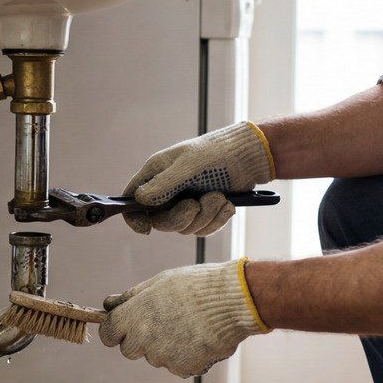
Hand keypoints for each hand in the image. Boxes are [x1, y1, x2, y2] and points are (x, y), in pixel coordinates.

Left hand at [100, 258, 269, 376]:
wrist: (233, 301)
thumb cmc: (195, 286)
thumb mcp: (158, 283)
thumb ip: (130, 298)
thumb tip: (108, 304)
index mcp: (133, 317)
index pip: (108, 334)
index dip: (116, 330)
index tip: (125, 327)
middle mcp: (143, 339)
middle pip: (129, 350)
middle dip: (140, 340)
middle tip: (162, 324)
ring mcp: (163, 357)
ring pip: (156, 357)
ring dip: (166, 347)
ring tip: (188, 326)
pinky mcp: (183, 368)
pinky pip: (178, 365)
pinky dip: (186, 357)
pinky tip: (199, 338)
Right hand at [123, 122, 274, 235]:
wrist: (250, 157)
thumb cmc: (216, 153)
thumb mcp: (187, 166)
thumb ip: (163, 184)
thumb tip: (139, 200)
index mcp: (156, 174)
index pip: (133, 200)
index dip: (134, 217)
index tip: (146, 229)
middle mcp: (167, 191)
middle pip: (160, 221)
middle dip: (180, 217)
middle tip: (195, 205)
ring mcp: (186, 203)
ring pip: (184, 228)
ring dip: (205, 216)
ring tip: (219, 197)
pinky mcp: (205, 212)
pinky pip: (203, 229)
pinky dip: (217, 220)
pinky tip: (227, 204)